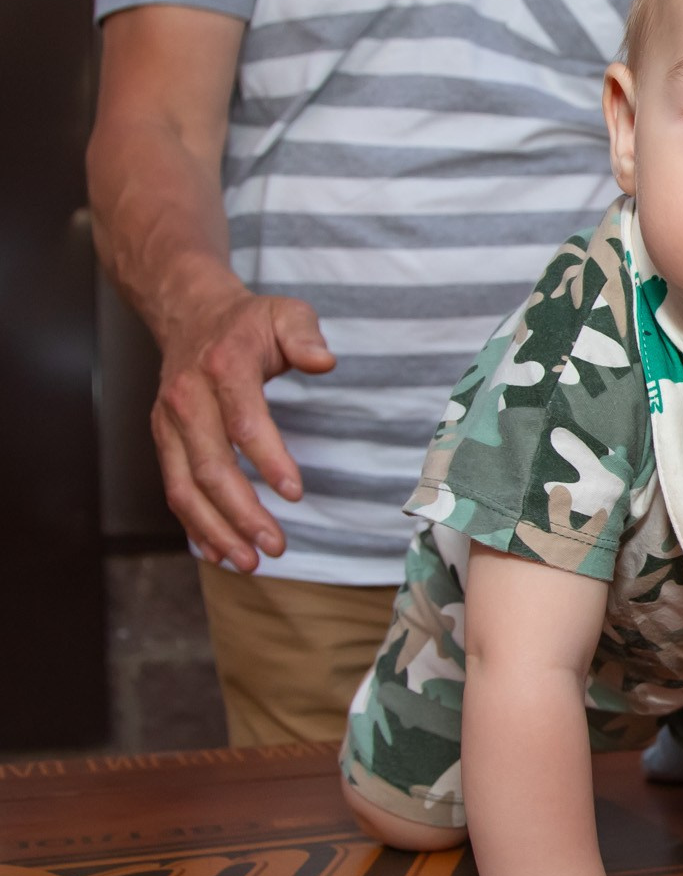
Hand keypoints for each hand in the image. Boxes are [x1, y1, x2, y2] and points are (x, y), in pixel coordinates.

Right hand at [154, 284, 332, 570]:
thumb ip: (306, 335)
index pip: (243, 421)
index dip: (268, 459)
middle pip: (211, 466)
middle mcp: (187, 399)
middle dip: (243, 513)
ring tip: (249, 562)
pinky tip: (218, 551)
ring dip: (216, 530)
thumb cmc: (249, 323)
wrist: (190, 315)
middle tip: (277, 546)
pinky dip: (194, 525)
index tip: (294, 493)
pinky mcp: (164, 440)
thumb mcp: (286, 313)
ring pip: (185, 488)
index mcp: (223, 368)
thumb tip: (324, 360)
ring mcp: (169, 423)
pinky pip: (174, 489)